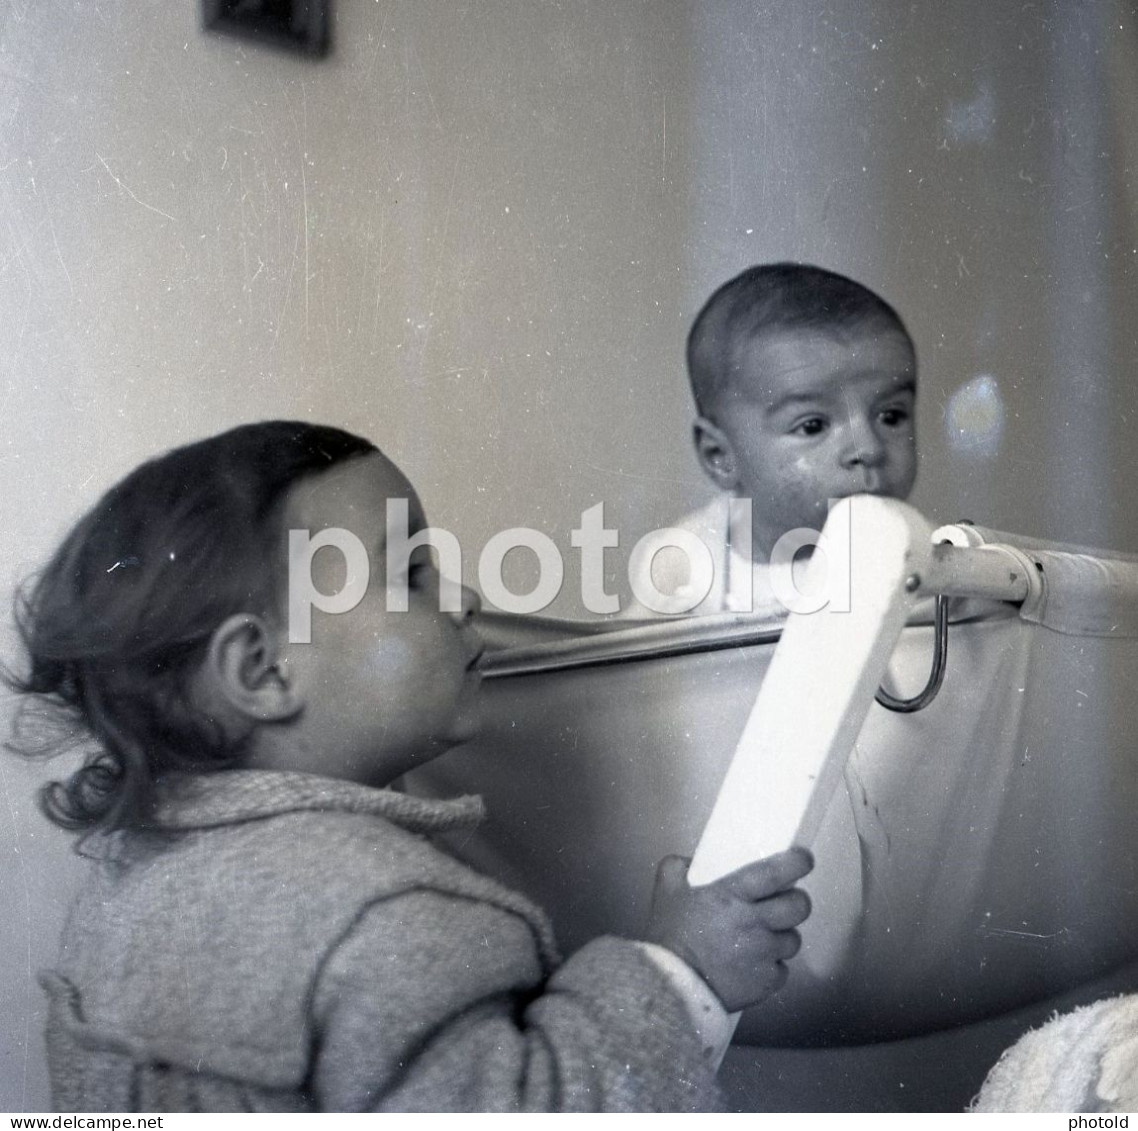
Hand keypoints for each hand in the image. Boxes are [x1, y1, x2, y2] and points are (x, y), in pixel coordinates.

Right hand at [643, 848, 812, 1012]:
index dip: (798, 862)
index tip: (802, 860)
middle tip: (783, 902)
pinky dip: (771, 967)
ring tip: (763, 938)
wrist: (670, 987)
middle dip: (796, 901)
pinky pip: (782, 970)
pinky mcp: (766, 981)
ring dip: (782, 936)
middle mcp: (755, 922)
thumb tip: (692, 862)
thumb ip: (677, 867)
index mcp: (733, 895)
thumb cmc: (670, 938)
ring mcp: (764, 954)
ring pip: (793, 939)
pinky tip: (754, 965)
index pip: (777, 872)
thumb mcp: (666, 890)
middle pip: (799, 906)